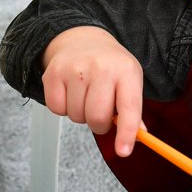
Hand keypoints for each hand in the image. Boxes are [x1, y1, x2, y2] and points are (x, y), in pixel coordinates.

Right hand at [41, 26, 142, 156]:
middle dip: (99, 124)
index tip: (123, 152)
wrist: (82, 39)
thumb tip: (138, 137)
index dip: (126, 133)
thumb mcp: (128, 81)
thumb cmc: (109, 66)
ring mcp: (75, 69)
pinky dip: (63, 108)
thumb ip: (132, 110)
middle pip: (97, 118)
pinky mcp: (53, 73)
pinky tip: (70, 92)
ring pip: (76, 116)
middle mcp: (101, 68)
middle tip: (100, 113)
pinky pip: (57, 109)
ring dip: (80, 114)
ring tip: (84, 96)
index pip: (129, 108)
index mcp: (126, 71)